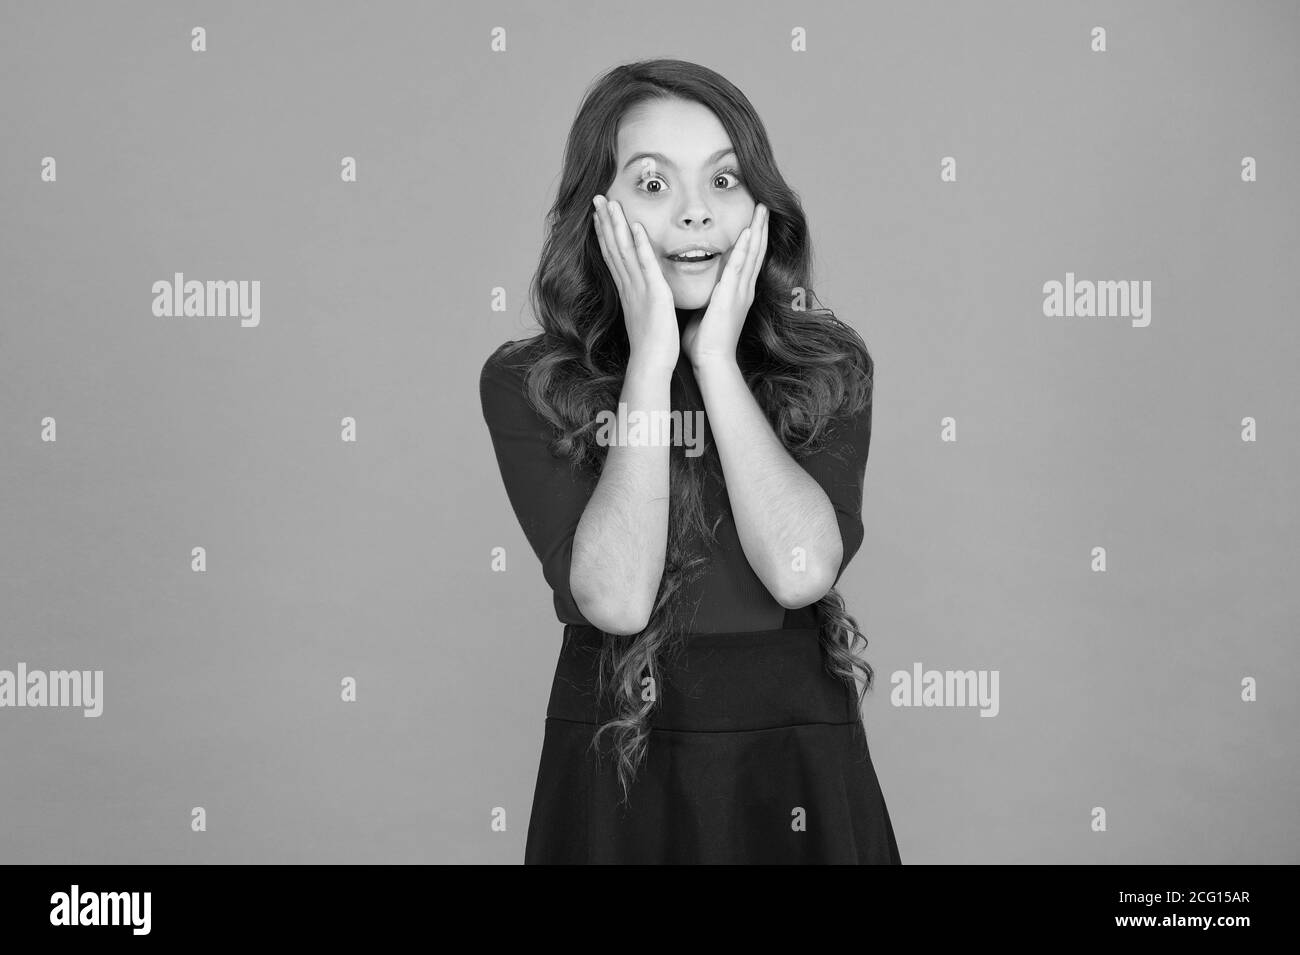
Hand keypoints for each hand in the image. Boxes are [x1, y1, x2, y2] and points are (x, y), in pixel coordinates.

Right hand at [592, 195, 679, 370]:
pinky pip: (646, 264)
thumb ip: (641, 300)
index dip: (604, 233)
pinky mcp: (654, 293)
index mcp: (627, 289)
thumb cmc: (651, 345)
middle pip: (613, 247)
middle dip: (604, 221)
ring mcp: (639, 288)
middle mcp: (628, 285)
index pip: (613, 255)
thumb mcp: (643, 316)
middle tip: (596, 198)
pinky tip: (636, 226)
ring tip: (609, 203)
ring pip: (624, 250)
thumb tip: (641, 294)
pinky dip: (640, 245)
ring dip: (616, 225)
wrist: (651, 364)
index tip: (599, 214)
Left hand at [681, 203, 767, 368]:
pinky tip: (749, 232)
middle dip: (761, 227)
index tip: (755, 220)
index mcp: (738, 294)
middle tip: (765, 205)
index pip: (749, 259)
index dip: (753, 239)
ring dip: (758, 230)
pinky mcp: (731, 296)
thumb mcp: (706, 312)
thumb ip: (706, 298)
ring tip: (762, 209)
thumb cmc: (705, 343)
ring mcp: (740, 292)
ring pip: (752, 254)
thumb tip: (696, 290)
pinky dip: (745, 248)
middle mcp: (744, 290)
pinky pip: (740, 267)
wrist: (711, 361)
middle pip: (756, 251)